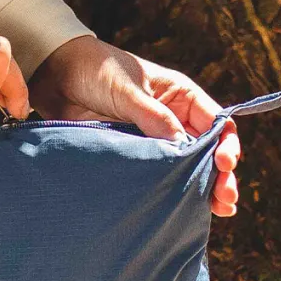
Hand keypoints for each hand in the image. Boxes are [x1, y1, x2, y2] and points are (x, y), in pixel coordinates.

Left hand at [29, 35, 240, 217]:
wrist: (56, 75)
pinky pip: (153, 175)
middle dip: (218, 175)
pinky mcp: (130, 155)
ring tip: (216, 210)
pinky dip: (166, 191)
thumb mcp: (128, 90)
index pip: (217, 124)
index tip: (224, 164)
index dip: (225, 146)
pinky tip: (176, 208)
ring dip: (198, 189)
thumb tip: (182, 146)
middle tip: (225, 199)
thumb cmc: (96, 70)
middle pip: (206, 152)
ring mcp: (152, 140)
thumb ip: (154, 117)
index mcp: (181, 97)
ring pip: (182, 169)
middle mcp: (173, 120)